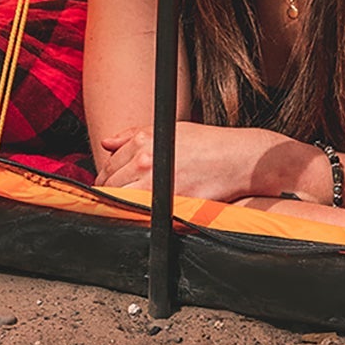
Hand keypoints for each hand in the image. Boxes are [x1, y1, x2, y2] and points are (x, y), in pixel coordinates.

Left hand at [94, 124, 313, 203]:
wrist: (237, 159)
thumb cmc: (207, 143)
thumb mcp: (169, 129)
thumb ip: (132, 135)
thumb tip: (107, 143)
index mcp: (143, 141)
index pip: (109, 165)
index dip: (107, 176)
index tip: (111, 183)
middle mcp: (145, 161)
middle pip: (110, 184)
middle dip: (110, 192)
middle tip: (118, 197)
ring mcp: (156, 183)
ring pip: (121, 201)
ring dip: (121, 206)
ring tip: (131, 206)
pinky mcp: (169, 203)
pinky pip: (143, 215)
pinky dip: (140, 216)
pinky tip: (146, 213)